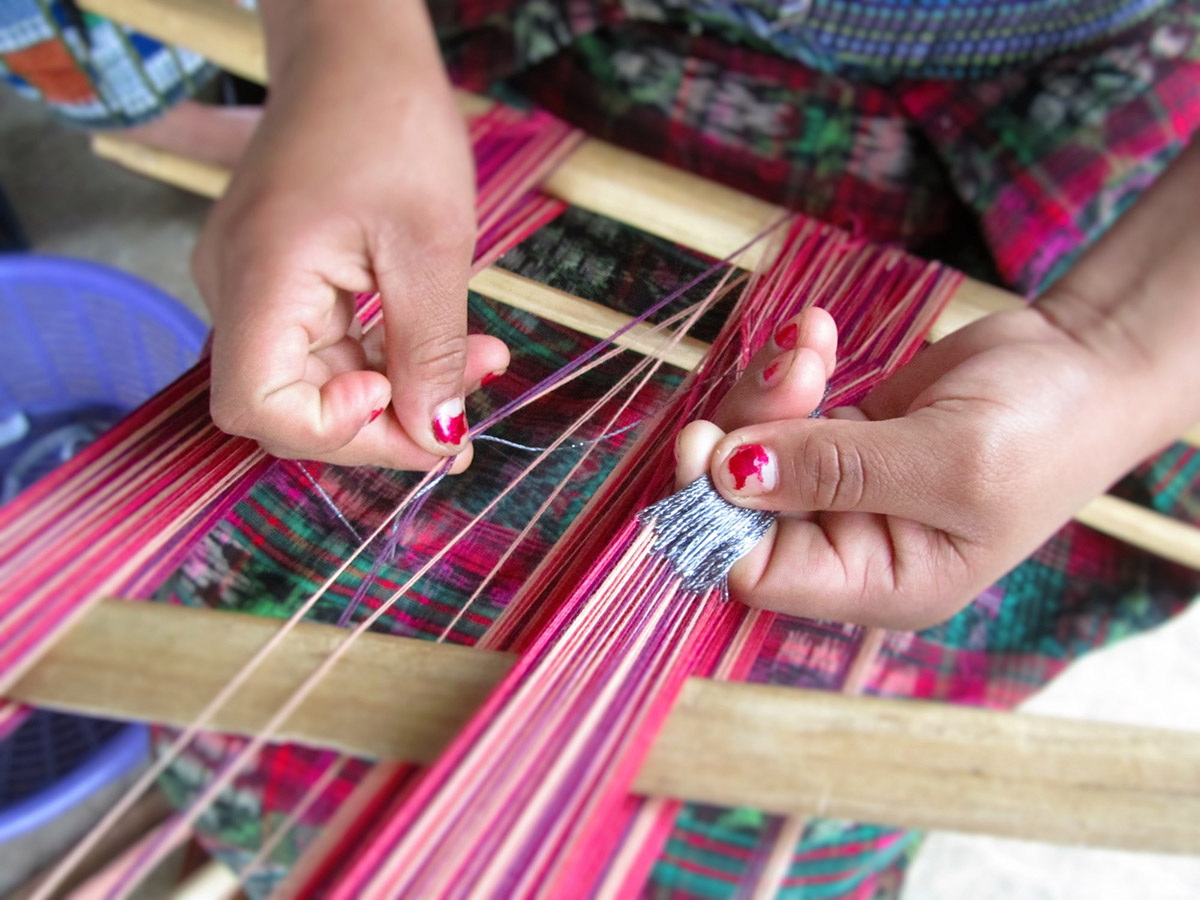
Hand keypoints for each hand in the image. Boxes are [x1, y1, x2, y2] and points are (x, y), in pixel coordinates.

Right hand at [192, 0, 506, 470]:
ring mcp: (255, 285)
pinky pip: (328, 346)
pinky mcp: (281, 280)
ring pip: (318, 381)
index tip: (405, 408)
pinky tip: (445, 344)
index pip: (258, 406)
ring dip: (399, 389)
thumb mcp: (431, 243)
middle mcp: (237, 289)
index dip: (332, 432)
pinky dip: (387, 356)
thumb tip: (438, 437)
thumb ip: (431, 349)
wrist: (355, 51)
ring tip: (480, 363)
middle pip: (292, 405)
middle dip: (387, 420)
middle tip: (466, 416)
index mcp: (261, 275)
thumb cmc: (390, 121)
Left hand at [677, 305, 1160, 629]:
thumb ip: (836, 470)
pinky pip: (777, 410)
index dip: (718, 515)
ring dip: (766, 389)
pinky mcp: (836, 436)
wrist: (1087, 361)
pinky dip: (786, 368)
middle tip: (787, 371)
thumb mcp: (949, 458)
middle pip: (740, 507)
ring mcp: (838, 489)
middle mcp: (848, 544)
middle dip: (745, 430)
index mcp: (879, 582)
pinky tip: (817, 333)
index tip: (708, 442)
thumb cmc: (1047, 428)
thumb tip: (725, 475)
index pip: (756, 573)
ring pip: (747, 452)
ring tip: (812, 341)